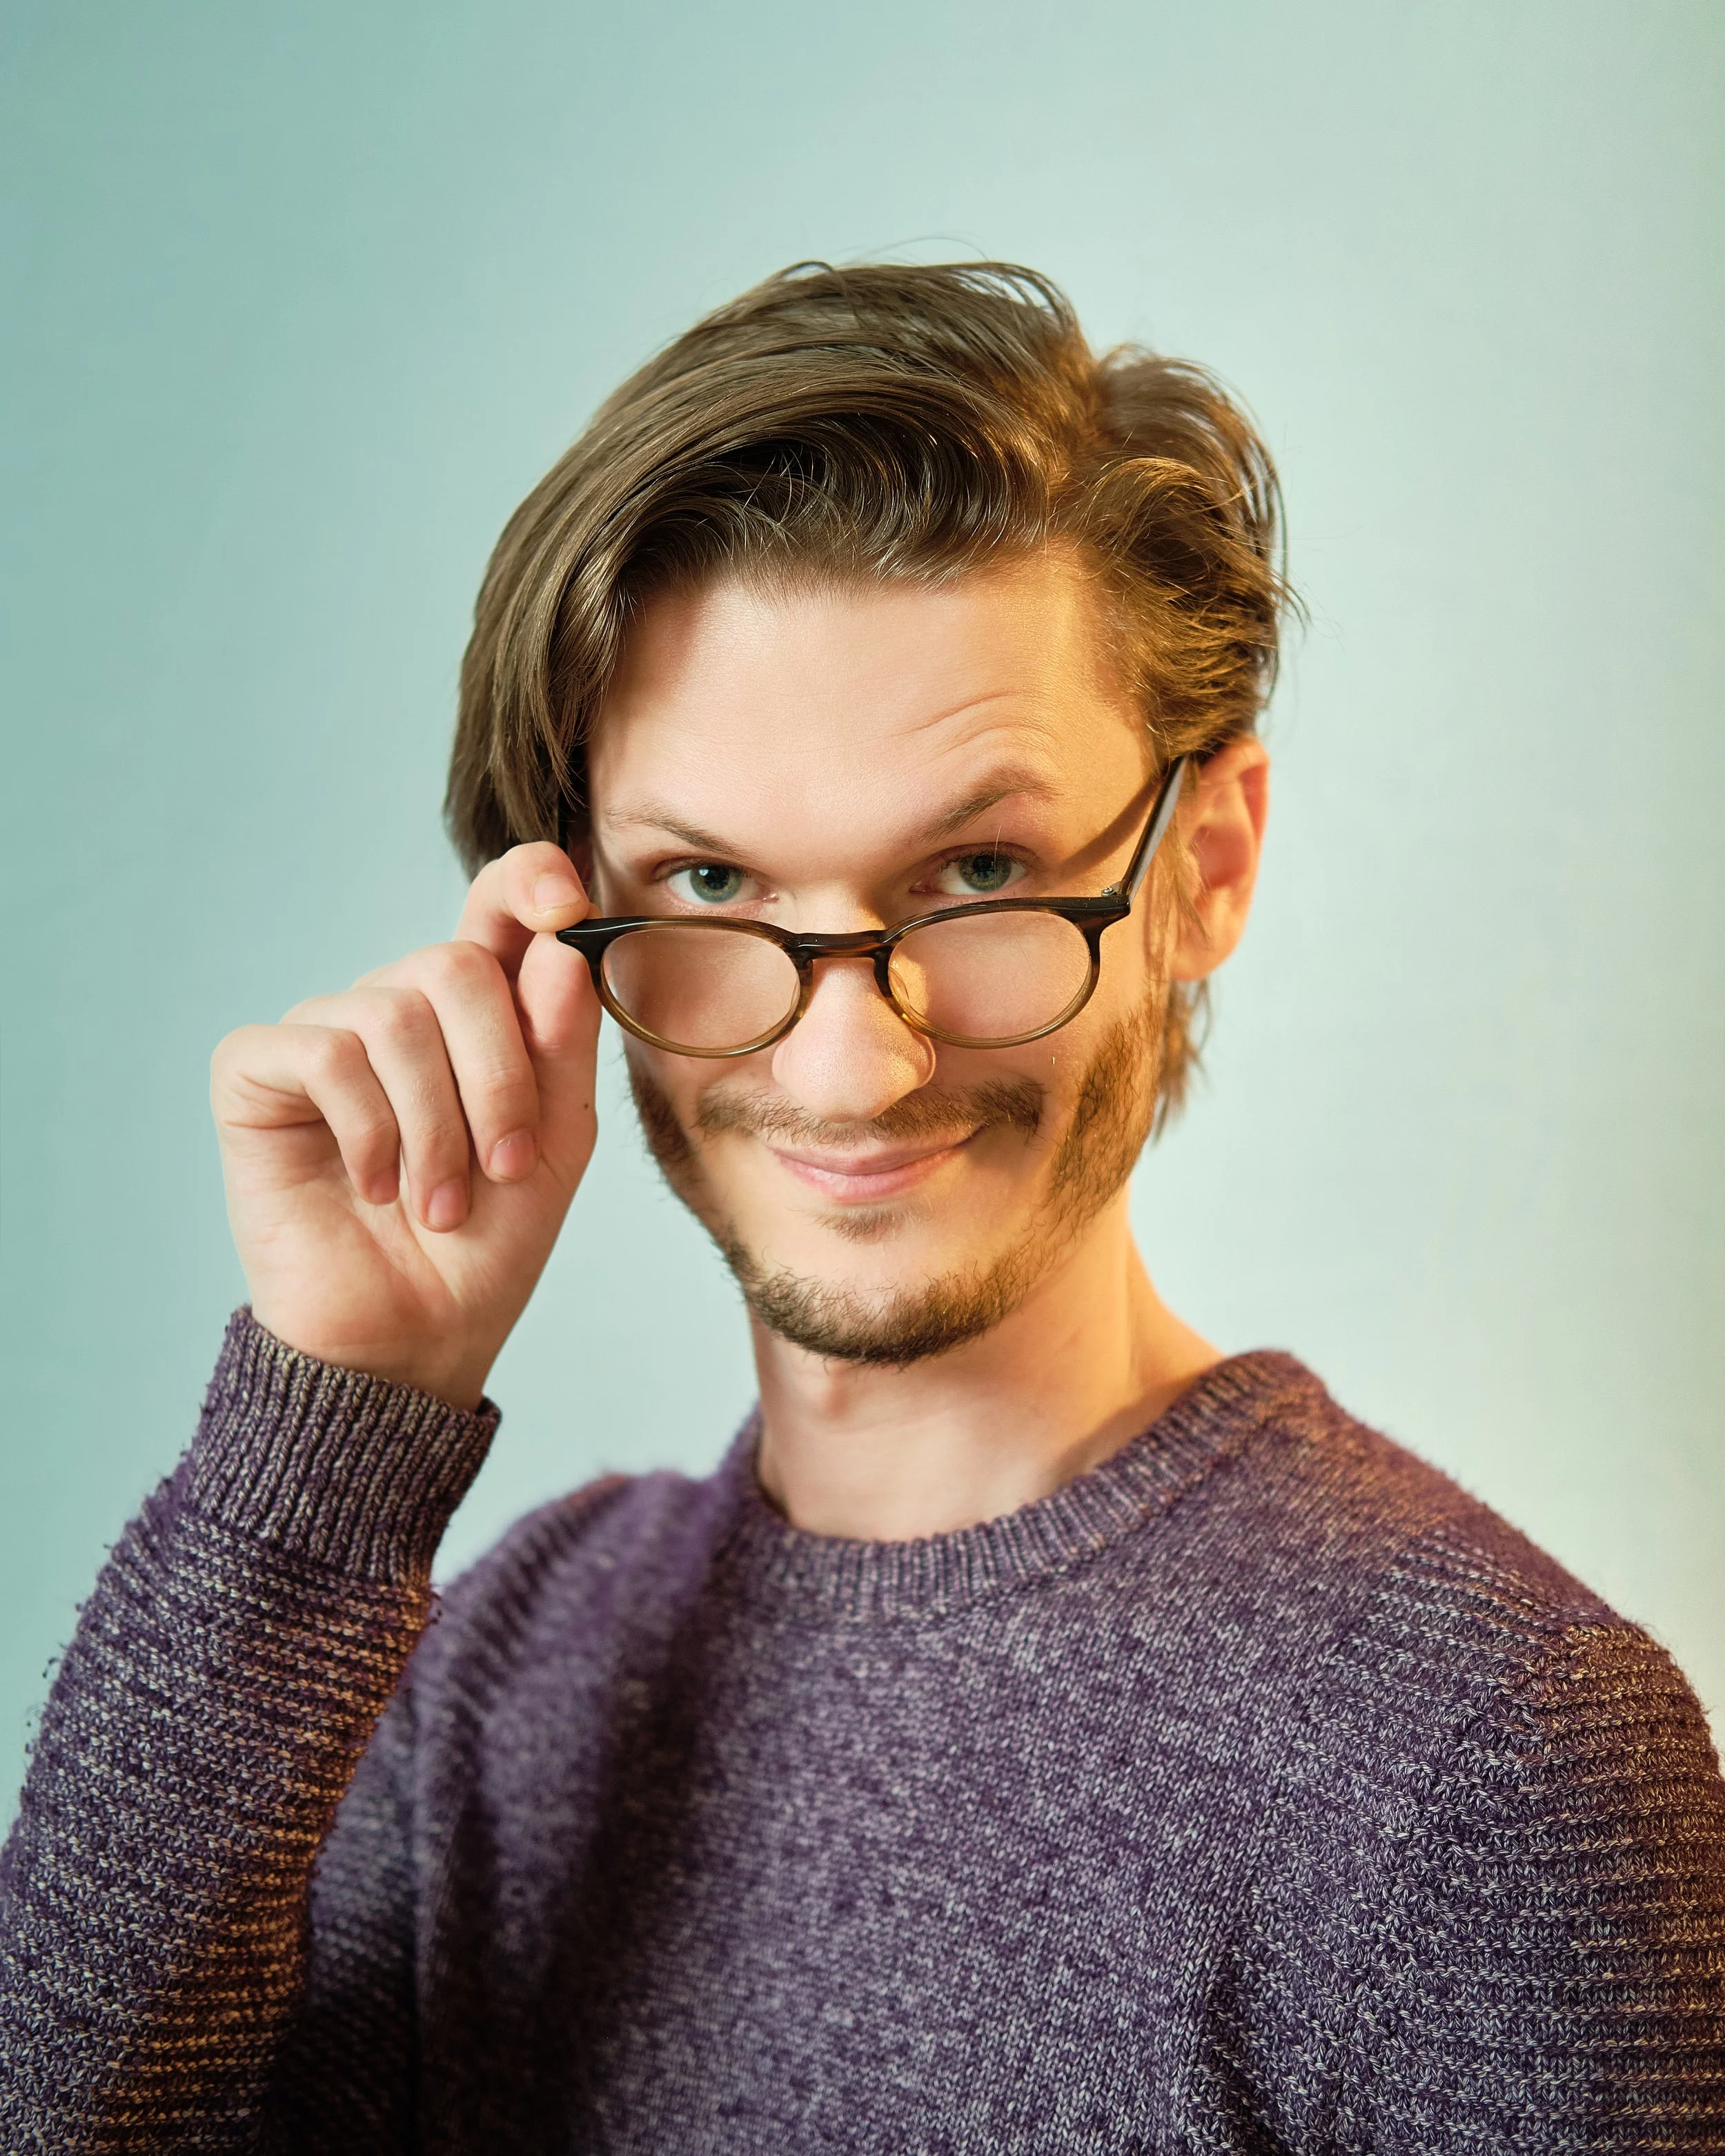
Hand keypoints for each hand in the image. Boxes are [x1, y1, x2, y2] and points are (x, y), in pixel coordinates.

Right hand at [211, 845, 598, 1406]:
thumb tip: (560, 945)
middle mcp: (397, 1005)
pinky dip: (367, 1129)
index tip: (568, 906)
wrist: (415, 1335)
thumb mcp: (556, 1141)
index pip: (497, 905)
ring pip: (394, 1016)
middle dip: (496, 1075)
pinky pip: (324, 1052)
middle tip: (503, 1167)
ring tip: (438, 1204)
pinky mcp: (258, 1073)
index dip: (529, 882)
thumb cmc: (488, 1241)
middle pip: (455, 965)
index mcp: (478, 1013)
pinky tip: (374, 1185)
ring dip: (435, 1127)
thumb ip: (562, 1043)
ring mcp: (325, 1034)